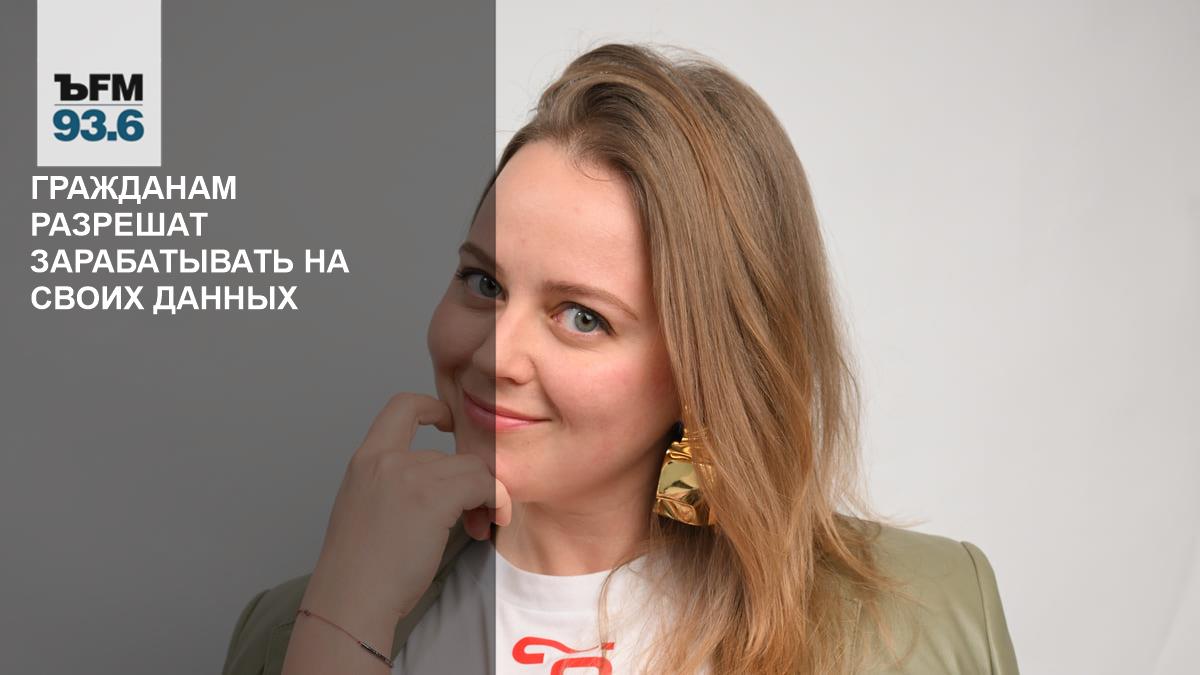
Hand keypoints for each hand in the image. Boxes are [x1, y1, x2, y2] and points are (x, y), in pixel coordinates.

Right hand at [299, 393, 511, 634]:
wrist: (352, 598)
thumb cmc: (359, 569)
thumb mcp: (365, 506)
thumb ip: (394, 484)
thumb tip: (444, 487)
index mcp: (366, 460)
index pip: (401, 406)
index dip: (432, 407)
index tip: (447, 424)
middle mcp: (386, 460)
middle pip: (449, 453)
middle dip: (468, 482)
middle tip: (473, 516)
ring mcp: (409, 476)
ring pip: (471, 468)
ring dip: (484, 495)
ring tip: (478, 525)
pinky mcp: (434, 498)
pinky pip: (484, 484)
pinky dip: (495, 501)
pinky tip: (489, 523)